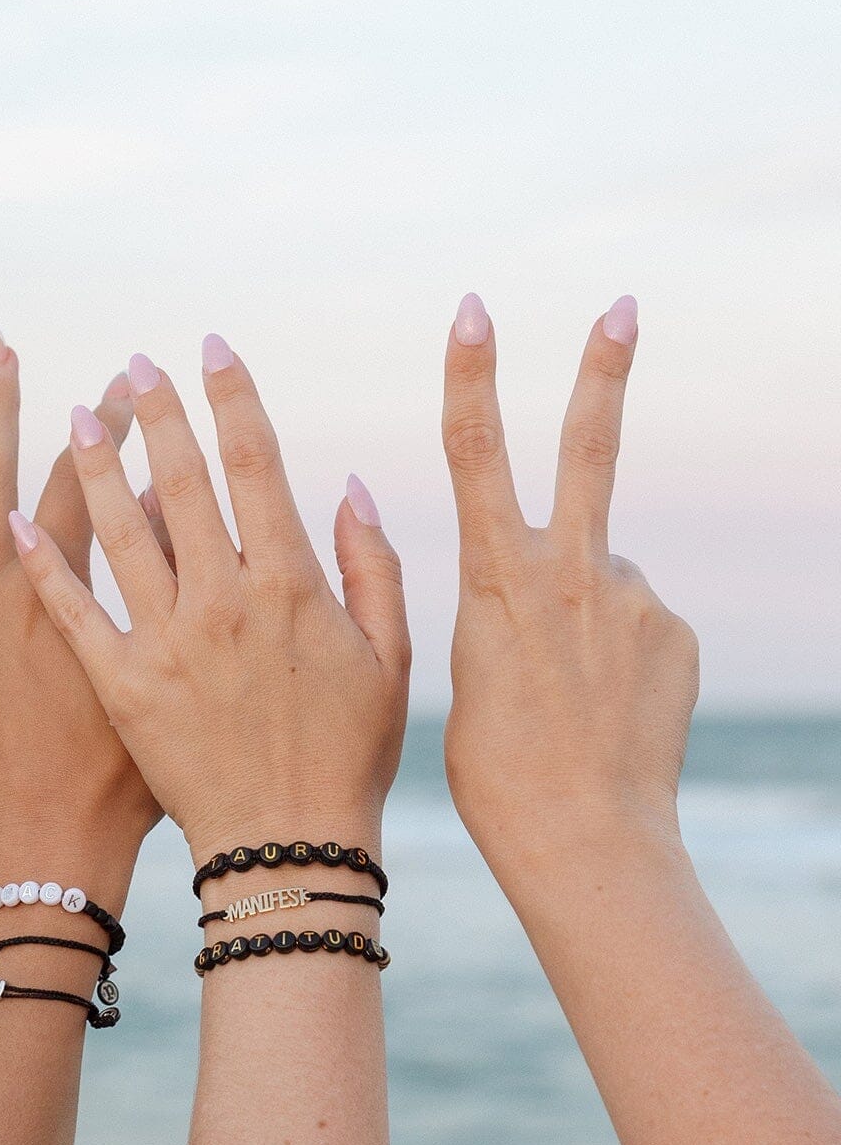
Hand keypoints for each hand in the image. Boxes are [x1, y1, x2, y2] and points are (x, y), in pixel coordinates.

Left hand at [13, 339, 409, 860]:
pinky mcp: (120, 687)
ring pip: (117, 532)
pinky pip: (74, 611)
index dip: (231, 399)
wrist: (286, 850)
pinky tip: (13, 520)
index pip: (255, 465)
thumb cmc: (346, 757)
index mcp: (290, 585)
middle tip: (133, 360)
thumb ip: (374, 566)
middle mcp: (221, 601)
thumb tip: (346, 485)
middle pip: (179, 482)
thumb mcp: (390, 659)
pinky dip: (42, 563)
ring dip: (91, 466)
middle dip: (156, 412)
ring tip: (71, 414)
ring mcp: (164, 643)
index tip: (210, 349)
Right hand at [439, 293, 698, 880]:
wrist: (583, 838)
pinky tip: (606, 708)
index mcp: (498, 582)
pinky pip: (636, 619)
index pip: (477, 457)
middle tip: (625, 306)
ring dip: (581, 612)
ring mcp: (635, 600)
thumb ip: (509, 602)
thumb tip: (567, 563)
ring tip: (569, 693)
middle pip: (588, 452)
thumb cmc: (497, 770)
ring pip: (602, 572)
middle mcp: (573, 574)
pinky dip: (617, 651)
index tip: (474, 312)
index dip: (470, 379)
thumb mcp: (466, 673)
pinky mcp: (676, 632)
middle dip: (603, 373)